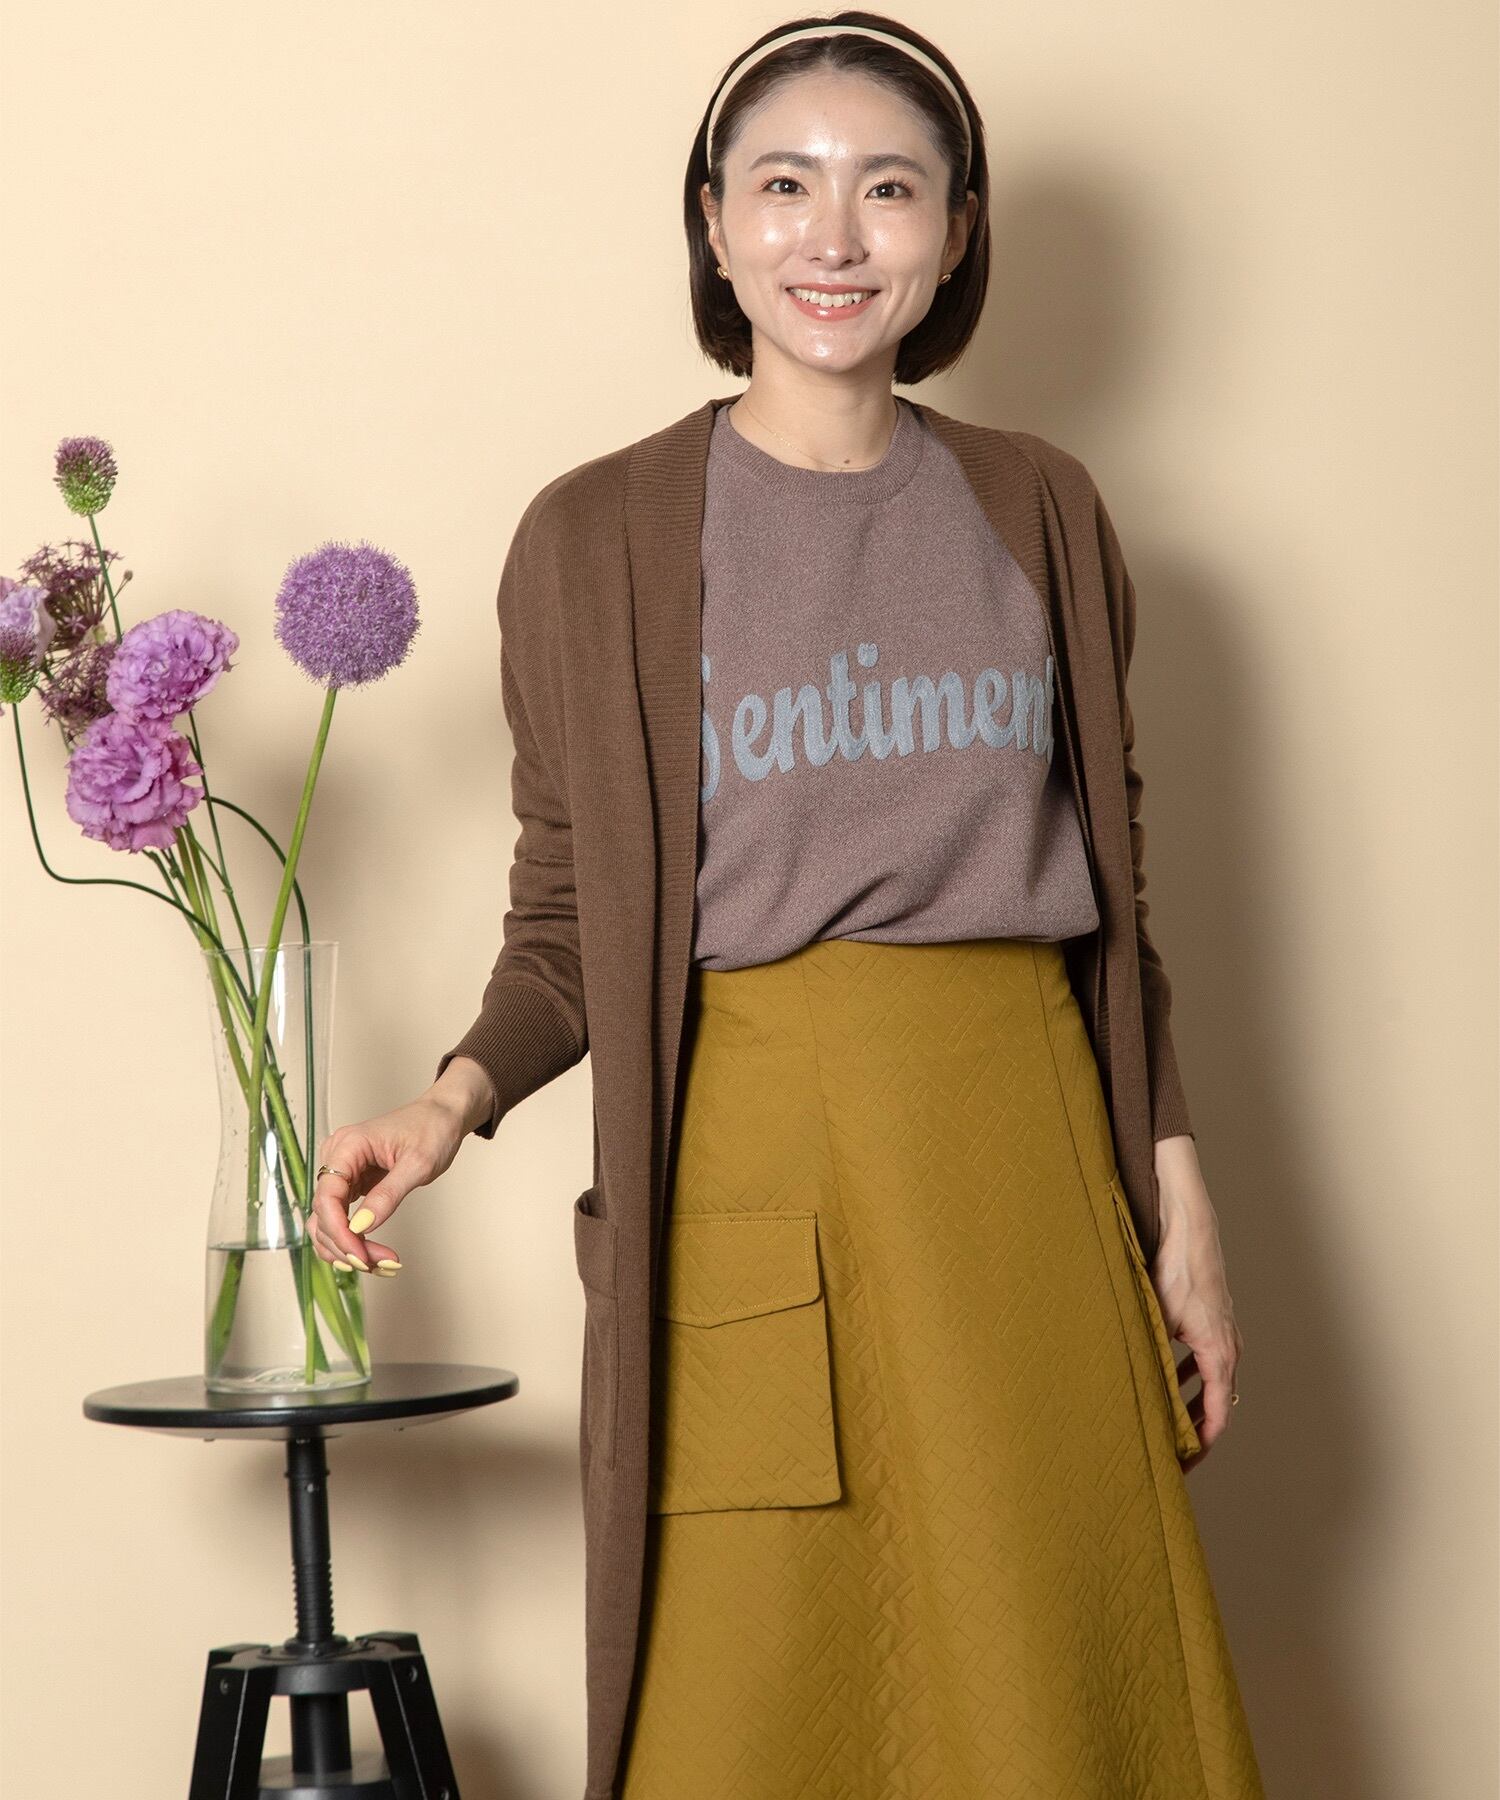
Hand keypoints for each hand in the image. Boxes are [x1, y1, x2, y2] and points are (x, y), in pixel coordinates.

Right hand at [308, 1093, 469, 1274]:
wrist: (443, 1115)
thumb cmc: (433, 1129)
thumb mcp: (418, 1164)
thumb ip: (388, 1195)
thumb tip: (361, 1227)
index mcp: (348, 1145)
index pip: (326, 1196)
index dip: (338, 1231)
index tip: (360, 1256)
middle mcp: (337, 1157)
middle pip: (323, 1214)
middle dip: (347, 1245)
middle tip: (380, 1265)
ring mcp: (343, 1171)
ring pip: (328, 1221)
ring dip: (347, 1248)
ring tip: (381, 1265)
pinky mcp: (352, 1183)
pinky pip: (342, 1217)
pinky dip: (353, 1239)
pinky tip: (372, 1255)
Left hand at [1150, 1135, 1245, 1469]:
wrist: (1187, 1226)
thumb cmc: (1173, 1271)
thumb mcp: (1155, 1321)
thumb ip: (1152, 1359)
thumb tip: (1130, 1393)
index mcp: (1219, 1354)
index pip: (1215, 1416)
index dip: (1199, 1445)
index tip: (1183, 1465)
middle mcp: (1229, 1347)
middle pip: (1216, 1402)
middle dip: (1194, 1428)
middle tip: (1172, 1451)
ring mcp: (1225, 1331)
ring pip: (1212, 1380)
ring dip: (1192, 1401)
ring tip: (1169, 1421)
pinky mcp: (1212, 1318)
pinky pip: (1206, 1358)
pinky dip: (1191, 1375)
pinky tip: (1170, 1378)